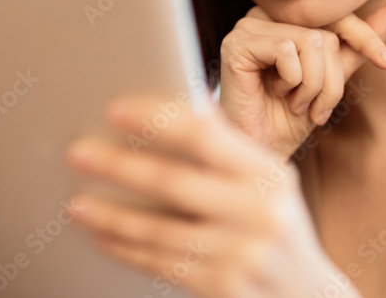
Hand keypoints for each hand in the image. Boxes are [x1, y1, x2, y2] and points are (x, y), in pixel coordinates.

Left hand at [65, 95, 362, 297]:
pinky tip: (104, 237)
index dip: (158, 121)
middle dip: (120, 166)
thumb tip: (185, 106)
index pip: (206, 136)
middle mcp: (260, 212)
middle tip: (79, 153)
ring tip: (78, 203)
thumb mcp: (268, 182)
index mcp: (269, 174)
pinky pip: (162, 264)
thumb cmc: (275, 225)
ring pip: (160, 231)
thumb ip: (228, 150)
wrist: (308, 297)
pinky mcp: (223, 289)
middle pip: (175, 182)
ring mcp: (242, 254)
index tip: (114, 110)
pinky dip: (128, 249)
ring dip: (112, 216)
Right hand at [218, 0, 385, 159]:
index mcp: (286, 18)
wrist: (259, 150)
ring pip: (311, 41)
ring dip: (312, 85)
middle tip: (314, 108)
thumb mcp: (332, 79)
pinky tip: (273, 93)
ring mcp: (248, 26)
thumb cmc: (288, 117)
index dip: (366, 38)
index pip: (337, 15)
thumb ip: (358, 45)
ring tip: (293, 102)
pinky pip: (287, 50)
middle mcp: (266, 15)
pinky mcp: (237, 43)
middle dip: (331, 80)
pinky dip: (291, 80)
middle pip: (326, 33)